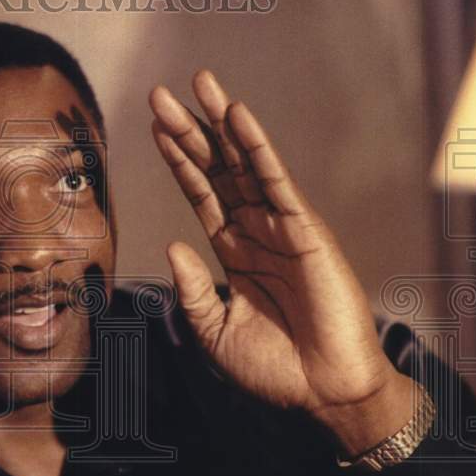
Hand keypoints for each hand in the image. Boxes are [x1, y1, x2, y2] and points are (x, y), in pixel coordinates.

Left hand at [150, 70, 415, 454]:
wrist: (321, 392)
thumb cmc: (272, 367)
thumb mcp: (213, 329)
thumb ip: (192, 288)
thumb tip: (171, 245)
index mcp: (233, 250)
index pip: (199, 193)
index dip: (178, 160)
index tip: (155, 126)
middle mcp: (254, 229)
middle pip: (215, 168)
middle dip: (189, 130)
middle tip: (161, 93)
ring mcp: (279, 226)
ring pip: (243, 163)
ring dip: (220, 123)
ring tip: (199, 84)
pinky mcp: (305, 230)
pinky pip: (276, 181)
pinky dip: (257, 147)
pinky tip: (239, 117)